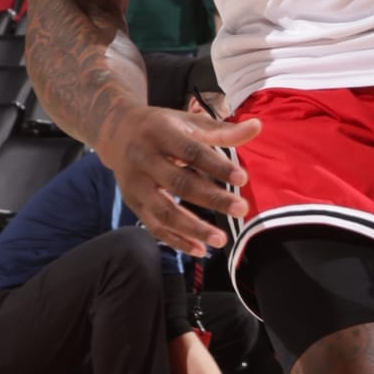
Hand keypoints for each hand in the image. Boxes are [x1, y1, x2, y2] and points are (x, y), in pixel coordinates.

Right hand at [99, 103, 260, 257]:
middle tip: (241, 210)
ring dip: (192, 228)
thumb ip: (223, 131)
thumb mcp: (189, 123)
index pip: (192, 152)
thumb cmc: (162, 127)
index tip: (243, 178)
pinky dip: (176, 241)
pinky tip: (199, 250)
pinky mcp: (133, 203)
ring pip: (164, 211)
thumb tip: (258, 127)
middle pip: (179, 183)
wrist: (116, 132)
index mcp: (162, 134)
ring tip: (221, 240)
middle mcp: (145, 159)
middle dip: (211, 199)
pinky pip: (154, 226)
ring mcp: (136, 184)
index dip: (217, 166)